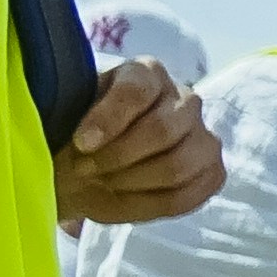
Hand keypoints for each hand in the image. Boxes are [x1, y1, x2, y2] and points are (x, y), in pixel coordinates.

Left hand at [55, 58, 222, 224]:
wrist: (85, 169)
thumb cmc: (76, 137)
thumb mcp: (64, 118)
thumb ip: (72, 117)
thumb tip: (83, 139)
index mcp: (147, 74)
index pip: (137, 91)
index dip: (109, 119)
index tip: (80, 143)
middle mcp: (184, 99)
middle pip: (163, 129)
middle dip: (118, 156)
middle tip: (85, 170)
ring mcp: (203, 137)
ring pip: (178, 166)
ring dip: (133, 182)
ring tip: (105, 183)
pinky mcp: (211, 171)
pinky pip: (188, 194)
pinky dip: (151, 203)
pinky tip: (126, 196)